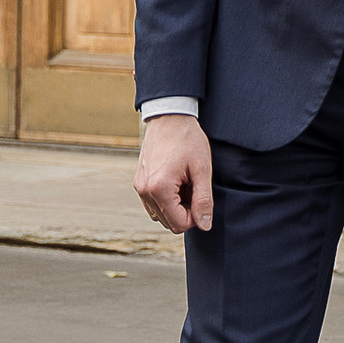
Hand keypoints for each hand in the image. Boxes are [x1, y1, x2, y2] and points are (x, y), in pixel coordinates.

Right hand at [135, 115, 214, 237]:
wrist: (169, 117)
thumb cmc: (187, 139)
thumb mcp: (202, 169)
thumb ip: (204, 200)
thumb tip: (205, 225)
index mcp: (159, 188)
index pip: (179, 224)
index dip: (195, 217)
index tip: (201, 197)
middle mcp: (144, 191)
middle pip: (168, 223)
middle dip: (185, 211)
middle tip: (194, 188)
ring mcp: (139, 187)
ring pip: (160, 215)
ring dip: (175, 206)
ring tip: (184, 183)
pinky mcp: (138, 182)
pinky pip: (152, 204)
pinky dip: (165, 199)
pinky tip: (175, 181)